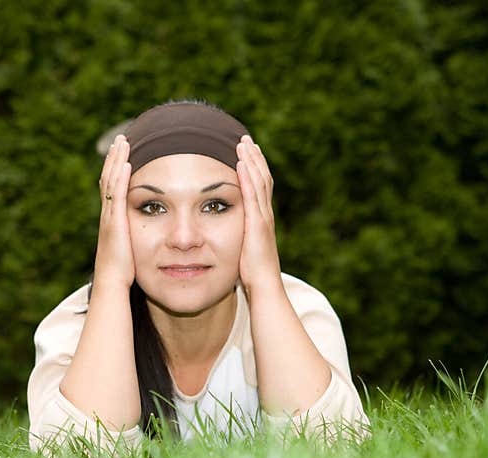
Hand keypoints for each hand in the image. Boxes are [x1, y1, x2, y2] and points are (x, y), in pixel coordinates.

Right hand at [94, 134, 134, 288]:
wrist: (112, 284)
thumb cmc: (123, 273)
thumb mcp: (132, 248)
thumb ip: (136, 237)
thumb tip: (151, 234)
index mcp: (112, 219)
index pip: (112, 188)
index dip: (115, 169)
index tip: (122, 153)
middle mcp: (108, 215)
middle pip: (108, 178)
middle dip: (114, 158)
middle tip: (121, 139)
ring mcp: (110, 218)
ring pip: (110, 182)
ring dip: (117, 161)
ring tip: (123, 142)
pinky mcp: (115, 223)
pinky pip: (117, 195)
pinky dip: (120, 178)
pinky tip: (127, 163)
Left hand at [236, 135, 281, 292]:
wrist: (264, 286)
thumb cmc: (252, 274)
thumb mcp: (242, 250)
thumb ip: (236, 238)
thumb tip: (223, 235)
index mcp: (261, 220)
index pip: (259, 188)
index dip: (254, 169)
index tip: (246, 153)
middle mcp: (265, 215)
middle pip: (262, 178)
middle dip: (254, 158)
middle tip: (246, 140)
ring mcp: (263, 218)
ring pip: (259, 182)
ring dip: (251, 161)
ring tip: (243, 143)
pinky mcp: (257, 223)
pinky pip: (252, 195)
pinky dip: (248, 177)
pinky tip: (241, 163)